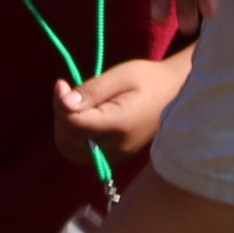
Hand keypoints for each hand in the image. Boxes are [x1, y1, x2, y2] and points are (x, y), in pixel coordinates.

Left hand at [54, 54, 191, 166]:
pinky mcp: (113, 156)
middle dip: (60, 115)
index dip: (60, 104)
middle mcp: (115, 148)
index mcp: (118, 126)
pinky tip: (81, 116)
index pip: (74, 125)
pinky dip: (73, 136)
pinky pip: (80, 152)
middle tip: (67, 90)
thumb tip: (65, 103)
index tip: (62, 83)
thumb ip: (92, 91)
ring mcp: (114, 155)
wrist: (174, 94)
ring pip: (70, 150)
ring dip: (64, 127)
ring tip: (74, 103)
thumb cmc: (149, 79)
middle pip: (67, 140)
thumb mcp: (121, 76)